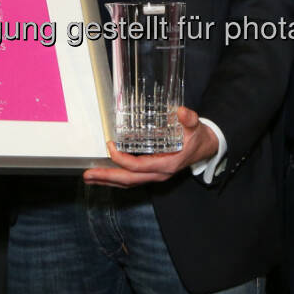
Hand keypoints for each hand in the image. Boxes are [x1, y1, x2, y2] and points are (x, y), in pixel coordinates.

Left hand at [82, 106, 218, 187]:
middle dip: (107, 178)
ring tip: (89, 177)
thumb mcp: (196, 127)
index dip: (122, 159)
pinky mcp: (151, 173)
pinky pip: (131, 179)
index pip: (139, 166)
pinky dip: (115, 178)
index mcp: (167, 164)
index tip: (110, 146)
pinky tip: (104, 175)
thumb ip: (189, 119)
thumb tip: (182, 112)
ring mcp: (154, 175)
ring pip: (128, 182)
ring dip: (108, 180)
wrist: (205, 148)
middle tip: (88, 175)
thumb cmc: (197, 137)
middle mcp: (159, 174)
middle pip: (129, 180)